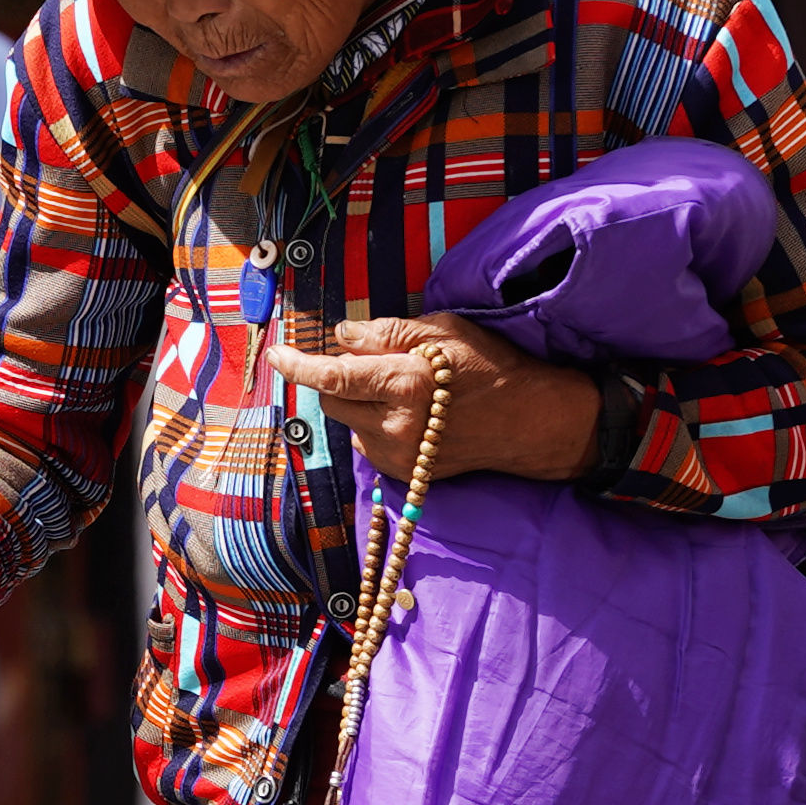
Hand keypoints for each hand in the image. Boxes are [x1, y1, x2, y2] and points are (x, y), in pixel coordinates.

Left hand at [273, 315, 602, 484]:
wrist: (529, 422)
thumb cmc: (491, 367)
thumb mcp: (442, 332)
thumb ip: (386, 333)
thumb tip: (341, 336)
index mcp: (406, 384)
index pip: (332, 378)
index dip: (298, 366)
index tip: (276, 355)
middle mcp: (397, 426)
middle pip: (334, 401)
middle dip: (338, 379)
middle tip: (369, 363)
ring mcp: (399, 455)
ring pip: (348, 424)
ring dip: (357, 403)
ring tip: (397, 390)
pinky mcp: (405, 472)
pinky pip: (367, 443)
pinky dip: (372, 424)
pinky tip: (405, 414)